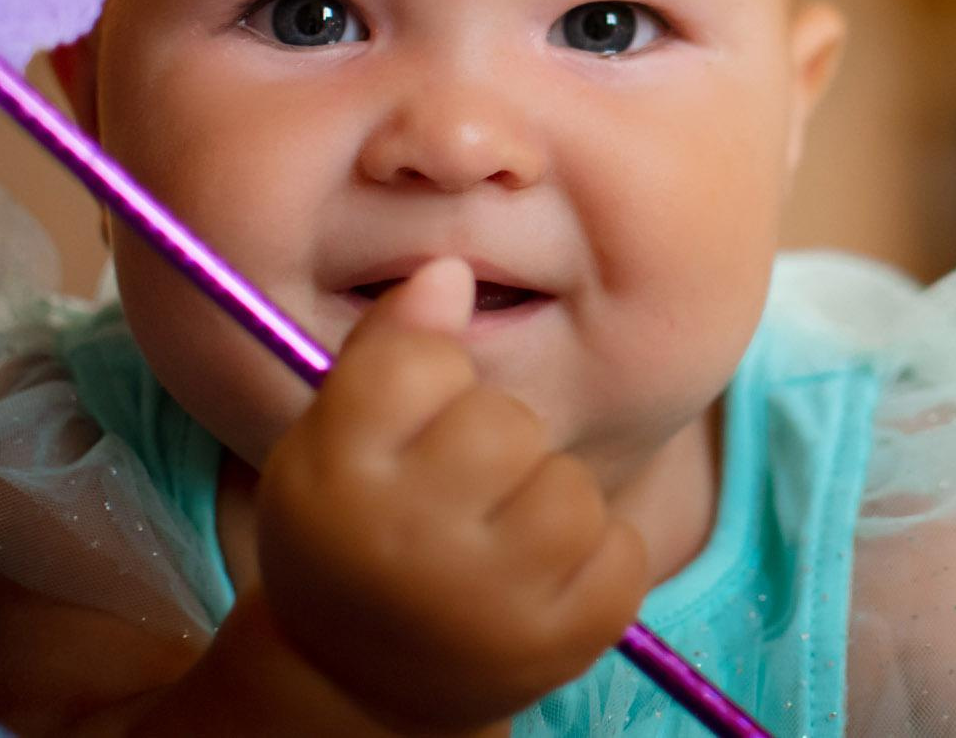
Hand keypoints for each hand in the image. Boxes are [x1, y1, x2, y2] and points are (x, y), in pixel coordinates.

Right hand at [255, 259, 647, 732]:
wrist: (367, 683)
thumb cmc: (356, 531)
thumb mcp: (335, 440)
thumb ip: (388, 348)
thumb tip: (453, 272)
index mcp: (334, 479)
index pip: (419, 360)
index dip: (432, 379)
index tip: (415, 422)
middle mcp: (405, 543)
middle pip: (504, 422)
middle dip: (494, 441)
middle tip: (461, 491)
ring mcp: (488, 604)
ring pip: (568, 487)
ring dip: (546, 501)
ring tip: (501, 538)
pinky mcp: (563, 644)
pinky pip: (620, 547)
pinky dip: (594, 557)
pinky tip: (541, 580)